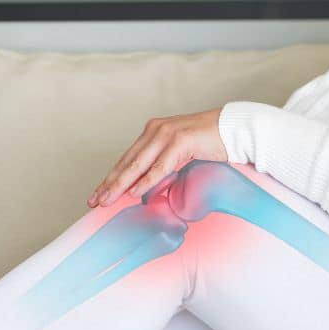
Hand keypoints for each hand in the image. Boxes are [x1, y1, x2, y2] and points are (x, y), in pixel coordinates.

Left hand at [89, 108, 227, 206]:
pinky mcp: (182, 141)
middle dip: (109, 184)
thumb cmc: (210, 143)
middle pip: (127, 162)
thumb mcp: (179, 153)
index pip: (127, 159)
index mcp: (153, 131)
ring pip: (138, 165)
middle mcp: (156, 130)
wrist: (234, 128)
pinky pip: (160, 166)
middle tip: (94, 201)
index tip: (97, 194)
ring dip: (121, 185)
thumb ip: (161, 165)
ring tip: (108, 200)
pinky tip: (134, 193)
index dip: (111, 178)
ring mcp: (168, 134)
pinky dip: (146, 181)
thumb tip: (144, 188)